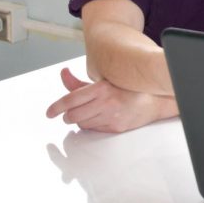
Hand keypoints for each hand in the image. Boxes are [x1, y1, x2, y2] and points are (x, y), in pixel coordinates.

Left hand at [45, 68, 176, 132]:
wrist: (154, 101)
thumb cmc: (127, 89)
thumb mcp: (103, 81)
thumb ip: (79, 81)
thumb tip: (63, 72)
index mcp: (102, 87)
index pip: (71, 99)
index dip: (56, 107)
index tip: (49, 112)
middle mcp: (107, 102)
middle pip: (73, 115)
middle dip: (68, 116)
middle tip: (68, 114)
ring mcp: (112, 116)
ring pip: (82, 124)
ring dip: (80, 120)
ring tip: (88, 113)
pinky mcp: (116, 127)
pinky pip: (94, 130)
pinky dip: (92, 125)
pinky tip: (100, 117)